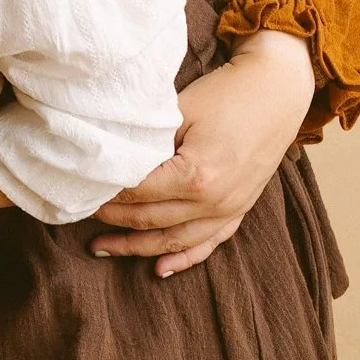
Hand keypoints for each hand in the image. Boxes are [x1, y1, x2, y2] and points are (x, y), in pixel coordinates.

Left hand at [92, 31, 314, 277]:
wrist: (278, 89)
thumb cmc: (227, 93)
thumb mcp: (180, 112)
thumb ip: (149, 143)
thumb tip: (113, 164)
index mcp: (196, 176)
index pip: (137, 192)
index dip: (106, 193)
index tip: (81, 190)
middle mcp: (215, 201)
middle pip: (150, 219)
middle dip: (111, 219)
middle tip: (80, 214)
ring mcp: (230, 209)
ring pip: (174, 241)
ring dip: (136, 247)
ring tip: (101, 248)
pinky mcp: (240, 209)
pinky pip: (209, 243)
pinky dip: (184, 259)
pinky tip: (159, 269)